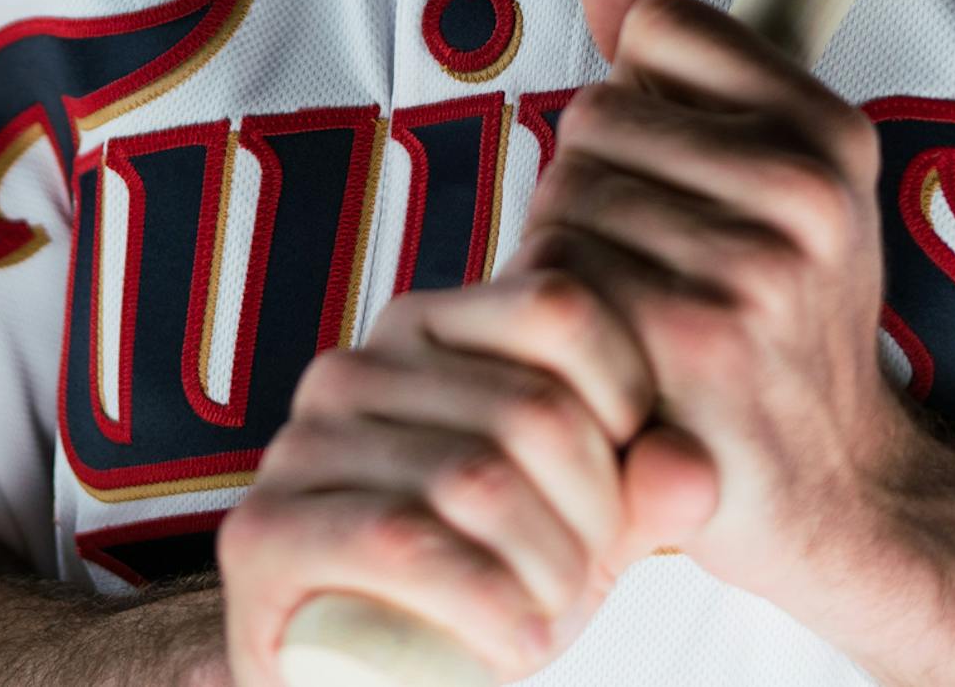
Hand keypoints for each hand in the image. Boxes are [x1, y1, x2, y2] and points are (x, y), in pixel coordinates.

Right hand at [217, 265, 660, 683]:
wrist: (352, 677)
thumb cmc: (484, 575)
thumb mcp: (582, 520)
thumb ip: (648, 484)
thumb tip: (692, 474)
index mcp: (432, 323)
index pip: (559, 306)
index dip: (625, 400)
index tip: (631, 485)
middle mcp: (360, 362)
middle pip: (533, 408)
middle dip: (593, 516)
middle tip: (589, 579)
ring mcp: (300, 442)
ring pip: (477, 478)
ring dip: (545, 572)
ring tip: (553, 617)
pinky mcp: (262, 530)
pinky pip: (400, 540)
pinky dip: (481, 601)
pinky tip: (518, 645)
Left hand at [513, 0, 925, 623]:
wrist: (836, 494)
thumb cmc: (790, 330)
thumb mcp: (781, 181)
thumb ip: (690, 67)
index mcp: (829, 133)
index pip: (661, 32)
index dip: (638, 97)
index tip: (665, 162)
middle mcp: (804, 189)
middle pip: (596, 114)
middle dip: (591, 183)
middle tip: (642, 262)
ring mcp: (750, 265)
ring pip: (566, 194)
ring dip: (565, 253)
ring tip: (625, 311)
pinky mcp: (687, 340)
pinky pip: (558, 274)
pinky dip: (556, 318)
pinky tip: (604, 357)